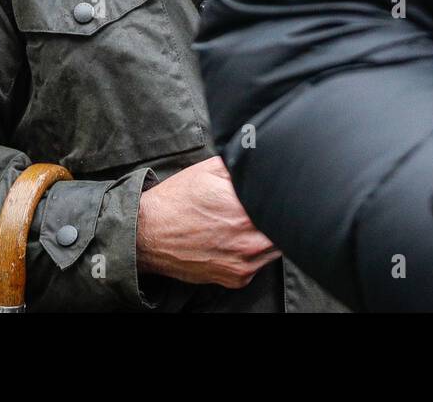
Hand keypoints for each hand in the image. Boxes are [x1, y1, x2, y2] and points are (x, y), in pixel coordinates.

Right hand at [136, 155, 280, 287]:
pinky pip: (259, 265)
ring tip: (250, 223)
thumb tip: (263, 154)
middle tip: (266, 207)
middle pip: (285, 229)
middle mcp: (249, 241)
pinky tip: (239, 240)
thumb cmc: (177, 200)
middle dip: (278, 217)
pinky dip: (255, 253)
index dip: (284, 197)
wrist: (147, 234)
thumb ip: (240, 164)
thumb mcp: (208, 170)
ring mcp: (244, 263)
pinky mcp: (237, 278)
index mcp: (246, 211)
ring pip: (277, 249)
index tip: (278, 192)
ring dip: (271, 236)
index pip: (283, 204)